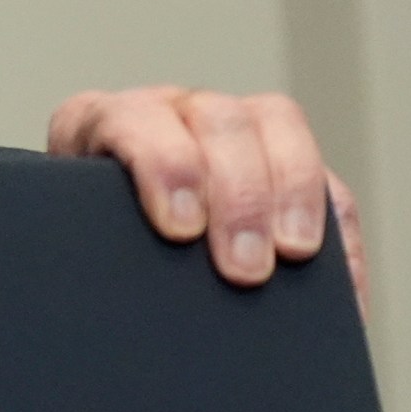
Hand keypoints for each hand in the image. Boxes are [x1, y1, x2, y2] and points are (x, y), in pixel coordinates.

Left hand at [50, 87, 365, 310]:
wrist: (92, 268)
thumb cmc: (77, 257)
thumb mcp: (70, 245)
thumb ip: (84, 252)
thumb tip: (102, 298)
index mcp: (101, 123)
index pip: (134, 118)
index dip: (164, 165)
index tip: (179, 229)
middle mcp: (168, 113)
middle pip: (218, 121)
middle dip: (238, 195)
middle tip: (243, 269)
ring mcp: (229, 131)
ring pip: (278, 126)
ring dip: (294, 193)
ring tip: (293, 257)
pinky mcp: (284, 166)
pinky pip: (328, 181)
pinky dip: (338, 230)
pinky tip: (340, 282)